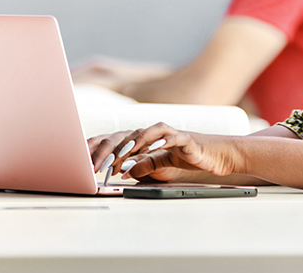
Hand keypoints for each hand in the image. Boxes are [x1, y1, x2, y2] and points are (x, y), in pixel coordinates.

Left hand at [87, 123, 242, 181]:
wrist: (220, 154)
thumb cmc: (192, 157)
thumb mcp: (163, 165)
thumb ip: (145, 165)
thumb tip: (126, 170)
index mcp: (147, 139)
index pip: (118, 140)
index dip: (100, 147)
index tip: (82, 160)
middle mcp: (155, 133)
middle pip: (126, 136)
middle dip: (108, 150)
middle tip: (95, 165)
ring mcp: (170, 134)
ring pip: (145, 134)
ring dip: (130, 145)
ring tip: (118, 156)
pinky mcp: (186, 138)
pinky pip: (172, 137)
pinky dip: (161, 140)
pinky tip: (152, 147)